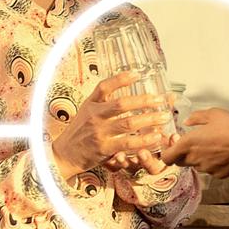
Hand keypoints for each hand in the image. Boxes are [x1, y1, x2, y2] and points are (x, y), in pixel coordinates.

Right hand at [50, 73, 174, 181]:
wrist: (64, 155)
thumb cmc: (79, 132)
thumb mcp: (85, 111)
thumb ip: (102, 102)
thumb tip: (123, 90)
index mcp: (90, 104)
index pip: (104, 86)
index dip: (121, 79)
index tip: (137, 74)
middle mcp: (94, 116)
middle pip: (122, 104)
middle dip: (144, 100)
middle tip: (161, 99)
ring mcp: (99, 132)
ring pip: (128, 123)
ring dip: (149, 119)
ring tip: (164, 116)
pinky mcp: (104, 148)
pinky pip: (128, 143)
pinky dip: (144, 140)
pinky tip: (156, 137)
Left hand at [161, 108, 228, 178]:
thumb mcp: (212, 114)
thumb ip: (196, 117)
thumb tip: (188, 121)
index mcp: (188, 144)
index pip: (167, 158)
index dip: (167, 154)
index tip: (171, 149)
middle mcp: (194, 158)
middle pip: (180, 162)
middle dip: (183, 155)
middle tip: (193, 146)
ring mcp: (206, 168)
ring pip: (196, 166)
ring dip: (199, 159)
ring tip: (212, 147)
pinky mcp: (217, 175)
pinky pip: (210, 170)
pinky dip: (213, 164)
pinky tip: (222, 154)